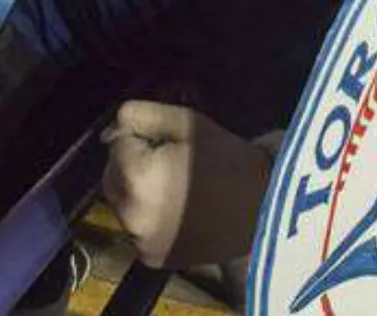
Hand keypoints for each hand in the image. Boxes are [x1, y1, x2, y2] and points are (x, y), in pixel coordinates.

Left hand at [100, 101, 271, 269]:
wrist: (265, 208)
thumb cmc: (228, 159)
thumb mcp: (186, 122)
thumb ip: (141, 116)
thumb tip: (111, 128)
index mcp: (136, 178)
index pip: (116, 144)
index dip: (139, 137)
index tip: (168, 142)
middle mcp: (130, 216)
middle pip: (111, 178)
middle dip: (129, 164)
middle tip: (165, 160)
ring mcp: (140, 242)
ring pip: (122, 205)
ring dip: (136, 192)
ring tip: (172, 185)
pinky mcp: (152, 260)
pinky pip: (137, 230)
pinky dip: (148, 218)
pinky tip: (177, 210)